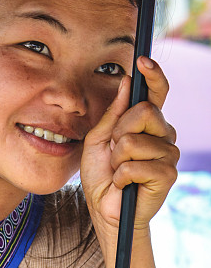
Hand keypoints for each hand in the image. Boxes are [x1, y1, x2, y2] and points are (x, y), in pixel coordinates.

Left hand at [80, 57, 178, 236]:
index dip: (153, 75)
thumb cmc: (101, 174)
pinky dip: (122, 175)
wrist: (103, 208)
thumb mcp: (99, 138)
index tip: (143, 60)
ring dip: (117, 158)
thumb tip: (128, 82)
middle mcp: (163, 134)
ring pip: (135, 140)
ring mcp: (168, 154)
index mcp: (148, 123)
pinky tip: (125, 183)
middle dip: (119, 131)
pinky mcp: (168, 175)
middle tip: (114, 151)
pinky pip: (135, 164)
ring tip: (119, 170)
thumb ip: (113, 113)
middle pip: (144, 112)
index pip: (157, 93)